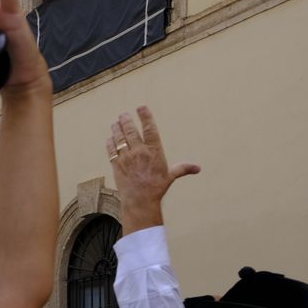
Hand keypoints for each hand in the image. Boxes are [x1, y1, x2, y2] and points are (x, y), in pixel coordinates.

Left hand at [106, 106, 199, 233]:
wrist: (140, 200)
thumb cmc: (156, 188)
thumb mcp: (170, 176)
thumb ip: (183, 168)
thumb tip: (198, 168)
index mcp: (154, 151)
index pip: (150, 129)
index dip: (145, 116)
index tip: (141, 107)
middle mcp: (139, 151)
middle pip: (131, 131)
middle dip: (126, 121)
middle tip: (123, 115)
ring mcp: (126, 157)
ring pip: (119, 138)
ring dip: (116, 129)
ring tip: (115, 123)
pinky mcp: (116, 165)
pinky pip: (111, 151)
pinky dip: (110, 143)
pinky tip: (109, 139)